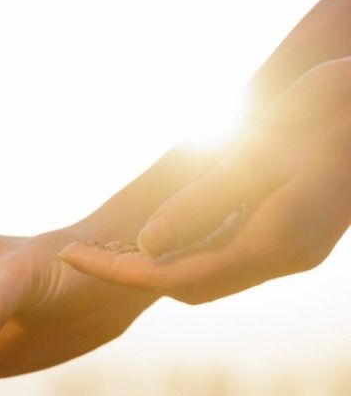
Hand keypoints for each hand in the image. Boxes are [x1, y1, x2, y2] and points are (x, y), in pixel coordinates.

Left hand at [59, 58, 350, 303]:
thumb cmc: (328, 111)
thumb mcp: (257, 152)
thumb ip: (203, 203)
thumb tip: (147, 247)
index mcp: (274, 242)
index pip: (175, 275)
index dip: (117, 270)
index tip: (70, 256)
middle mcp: (288, 256)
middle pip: (194, 284)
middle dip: (136, 273)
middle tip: (86, 253)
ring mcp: (298, 248)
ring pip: (215, 274)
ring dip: (164, 264)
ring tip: (114, 244)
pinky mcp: (302, 233)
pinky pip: (236, 254)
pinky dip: (196, 247)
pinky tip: (168, 228)